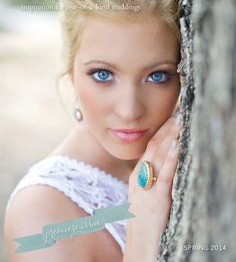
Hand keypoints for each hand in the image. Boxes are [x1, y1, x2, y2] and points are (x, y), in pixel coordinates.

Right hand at [123, 112, 180, 261]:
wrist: (139, 245)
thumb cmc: (144, 219)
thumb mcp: (143, 194)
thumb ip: (150, 177)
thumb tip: (162, 159)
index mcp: (137, 176)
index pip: (148, 147)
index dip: (159, 130)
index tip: (170, 116)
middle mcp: (140, 178)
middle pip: (152, 147)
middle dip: (165, 129)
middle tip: (177, 112)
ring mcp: (147, 188)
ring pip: (157, 157)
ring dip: (169, 138)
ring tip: (179, 122)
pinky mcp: (156, 201)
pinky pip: (164, 176)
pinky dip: (170, 159)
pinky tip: (177, 146)